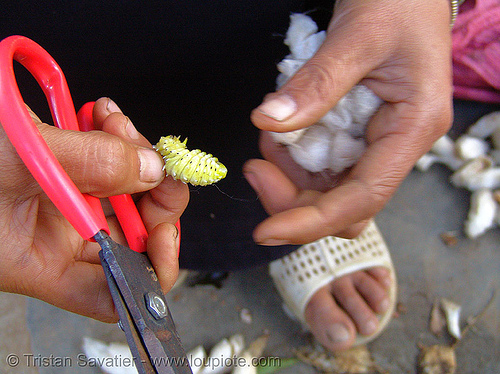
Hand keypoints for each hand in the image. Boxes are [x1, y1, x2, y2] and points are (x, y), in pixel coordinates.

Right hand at [0, 98, 188, 321]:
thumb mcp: (15, 161)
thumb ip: (88, 165)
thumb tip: (151, 170)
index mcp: (42, 261)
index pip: (114, 289)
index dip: (153, 268)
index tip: (164, 228)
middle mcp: (58, 236)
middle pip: (135, 230)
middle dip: (153, 190)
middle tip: (149, 155)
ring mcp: (62, 201)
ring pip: (128, 189)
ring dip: (134, 151)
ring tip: (112, 119)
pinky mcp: (63, 168)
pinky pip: (108, 159)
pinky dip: (114, 134)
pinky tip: (102, 114)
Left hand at [246, 0, 453, 244]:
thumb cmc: (397, 4)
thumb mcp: (357, 37)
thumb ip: (316, 84)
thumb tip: (269, 121)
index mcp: (411, 129)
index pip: (362, 197)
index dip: (312, 222)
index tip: (266, 231)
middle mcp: (397, 146)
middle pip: (343, 204)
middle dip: (293, 198)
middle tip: (255, 166)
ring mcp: (377, 143)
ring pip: (329, 189)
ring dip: (289, 175)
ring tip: (269, 135)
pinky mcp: (358, 136)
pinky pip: (323, 164)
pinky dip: (294, 157)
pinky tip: (279, 132)